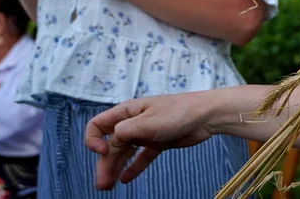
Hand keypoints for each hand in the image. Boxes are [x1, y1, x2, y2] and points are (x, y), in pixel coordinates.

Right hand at [84, 94, 216, 188]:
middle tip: (101, 185)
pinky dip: (133, 168)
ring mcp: (145, 133)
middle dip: (104, 164)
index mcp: (126, 112)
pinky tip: (125, 180)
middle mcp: (133, 123)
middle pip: (110, 145)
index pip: (98, 125)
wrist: (205, 116)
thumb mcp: (146, 122)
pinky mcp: (158, 143)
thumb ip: (125, 132)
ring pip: (124, 153)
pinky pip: (141, 157)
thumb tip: (110, 141)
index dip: (94, 140)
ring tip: (108, 187)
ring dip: (115, 168)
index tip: (103, 152)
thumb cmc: (177, 112)